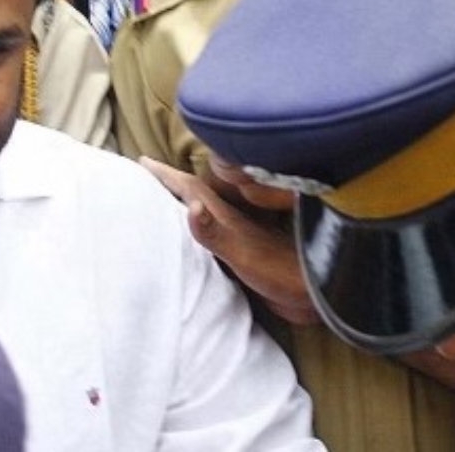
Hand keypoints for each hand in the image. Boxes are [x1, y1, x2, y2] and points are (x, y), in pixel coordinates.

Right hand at [140, 156, 319, 324]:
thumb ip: (214, 231)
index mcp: (225, 214)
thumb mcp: (242, 251)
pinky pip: (210, 234)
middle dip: (170, 184)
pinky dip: (196, 230)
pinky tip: (192, 239)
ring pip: (202, 213)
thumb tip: (191, 207)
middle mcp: (229, 220)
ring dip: (182, 204)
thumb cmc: (278, 271)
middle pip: (193, 195)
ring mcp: (237, 236)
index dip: (165, 175)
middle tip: (146, 176)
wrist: (312, 293)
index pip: (189, 188)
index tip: (141, 162)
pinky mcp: (243, 254)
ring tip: (161, 201)